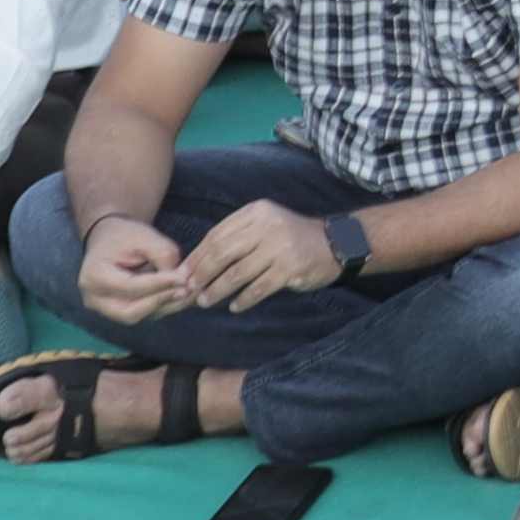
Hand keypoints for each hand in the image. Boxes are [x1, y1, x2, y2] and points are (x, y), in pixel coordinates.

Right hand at [72, 215, 189, 327]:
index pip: (130, 287)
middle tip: (188, 290)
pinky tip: (183, 295)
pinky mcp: (120, 312)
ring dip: (167, 306)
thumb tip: (182, 279)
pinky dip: (165, 306)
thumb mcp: (143, 236)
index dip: (159, 284)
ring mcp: (106, 309)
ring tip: (191, 292)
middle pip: (131, 311)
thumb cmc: (124, 235)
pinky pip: (144, 314)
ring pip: (140, 316)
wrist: (109, 240)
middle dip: (161, 301)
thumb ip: (163, 255)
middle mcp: (95, 299)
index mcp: (94, 277)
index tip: (183, 278)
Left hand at [170, 202, 346, 309]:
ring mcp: (279, 248)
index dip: (197, 256)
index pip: (217, 235)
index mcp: (256, 213)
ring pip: (237, 273)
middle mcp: (267, 227)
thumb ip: (237, 237)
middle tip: (190, 290)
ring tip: (206, 301)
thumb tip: (198, 263)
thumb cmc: (291, 237)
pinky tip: (235, 306)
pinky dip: (244, 299)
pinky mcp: (289, 269)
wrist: (336, 243)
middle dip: (203, 274)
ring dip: (218, 290)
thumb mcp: (265, 225)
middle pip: (223, 253)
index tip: (183, 273)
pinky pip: (258, 288)